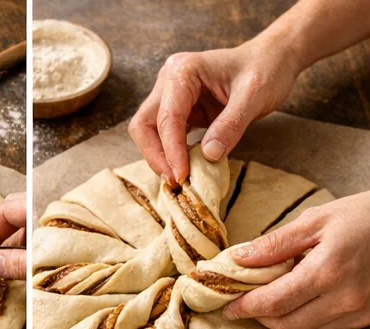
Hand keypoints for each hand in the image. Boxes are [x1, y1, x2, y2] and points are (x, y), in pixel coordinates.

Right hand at [129, 38, 300, 184]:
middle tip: (177, 181)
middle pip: (144, 125)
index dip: (172, 151)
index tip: (184, 176)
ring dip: (160, 158)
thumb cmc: (266, 68)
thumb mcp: (254, 95)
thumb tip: (208, 156)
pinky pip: (164, 137)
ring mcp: (172, 96)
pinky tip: (187, 168)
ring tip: (181, 178)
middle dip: (156, 156)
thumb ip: (231, 124)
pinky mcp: (180, 110)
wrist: (273, 59)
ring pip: (149, 133)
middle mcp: (169, 81)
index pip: (166, 118)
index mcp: (183, 71)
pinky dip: (171, 155)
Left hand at [222, 193, 369, 328]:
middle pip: (285, 324)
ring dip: (281, 322)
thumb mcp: (319, 218)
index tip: (228, 306)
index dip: (245, 307)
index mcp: (328, 270)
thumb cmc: (364, 215)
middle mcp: (343, 297)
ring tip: (272, 301)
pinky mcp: (366, 318)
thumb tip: (239, 259)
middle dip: (260, 317)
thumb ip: (277, 243)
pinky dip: (304, 322)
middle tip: (246, 304)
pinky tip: (300, 304)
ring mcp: (357, 311)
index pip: (273, 302)